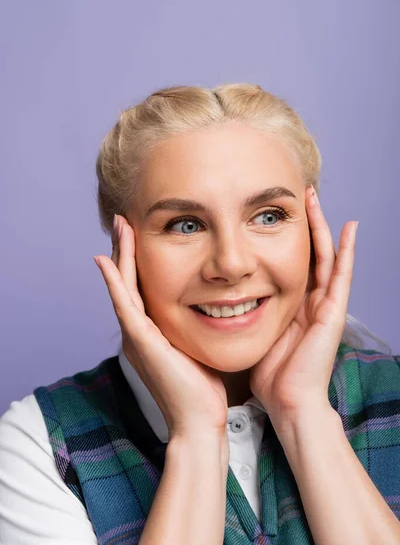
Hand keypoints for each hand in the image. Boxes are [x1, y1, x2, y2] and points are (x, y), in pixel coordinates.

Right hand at [94, 215, 228, 442]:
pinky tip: (106, 260)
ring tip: (119, 225)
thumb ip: (196, 324)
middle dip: (126, 248)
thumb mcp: (198, 345)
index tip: (141, 230)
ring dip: (120, 254)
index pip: (142, 285)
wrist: (200, 421)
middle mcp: (139, 330)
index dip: (139, 257)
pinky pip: (124, 305)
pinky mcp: (140, 343)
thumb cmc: (204, 387)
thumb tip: (215, 305)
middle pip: (129, 280)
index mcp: (152, 329)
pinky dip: (114, 282)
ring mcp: (136, 336)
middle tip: (124, 218)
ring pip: (123, 286)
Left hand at [249, 185, 357, 426]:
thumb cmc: (270, 374)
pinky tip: (349, 228)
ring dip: (322, 226)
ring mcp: (325, 306)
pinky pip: (341, 275)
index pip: (292, 262)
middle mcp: (312, 301)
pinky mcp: (333, 313)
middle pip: (310, 252)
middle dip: (305, 223)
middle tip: (298, 194)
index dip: (286, 237)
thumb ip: (248, 313)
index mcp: (294, 306)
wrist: (288, 403)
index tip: (274, 213)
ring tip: (315, 197)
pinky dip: (347, 251)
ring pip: (326, 256)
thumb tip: (222, 298)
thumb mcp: (256, 333)